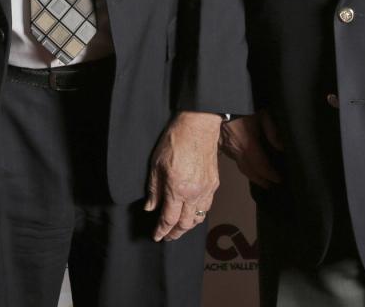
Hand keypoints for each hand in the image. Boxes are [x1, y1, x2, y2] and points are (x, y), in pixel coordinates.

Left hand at [144, 111, 221, 241]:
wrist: (198, 127)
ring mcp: (206, 189)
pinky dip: (199, 214)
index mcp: (177, 189)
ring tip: (179, 228)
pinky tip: (193, 213)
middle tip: (167, 236)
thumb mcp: (156, 164)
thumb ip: (154, 189)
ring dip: (188, 226)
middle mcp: (194, 193)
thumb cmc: (176, 141)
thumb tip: (150, 207)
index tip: (157, 236)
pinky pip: (207, 206)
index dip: (162, 230)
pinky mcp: (214, 184)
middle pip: (185, 224)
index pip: (169, 219)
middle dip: (175, 233)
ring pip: (198, 217)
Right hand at [219, 112, 282, 189]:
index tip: (278, 179)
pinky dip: (241, 162)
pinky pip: (232, 158)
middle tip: (269, 185)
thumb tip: (280, 146)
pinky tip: (245, 161)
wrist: (220, 101)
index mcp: (248, 143)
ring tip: (258, 177)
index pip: (261, 166)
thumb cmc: (241, 106)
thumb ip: (272, 130)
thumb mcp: (262, 114)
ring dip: (250, 173)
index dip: (271, 175)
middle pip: (249, 171)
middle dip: (260, 180)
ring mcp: (227, 147)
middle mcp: (236, 149)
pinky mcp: (220, 144)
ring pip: (240, 165)